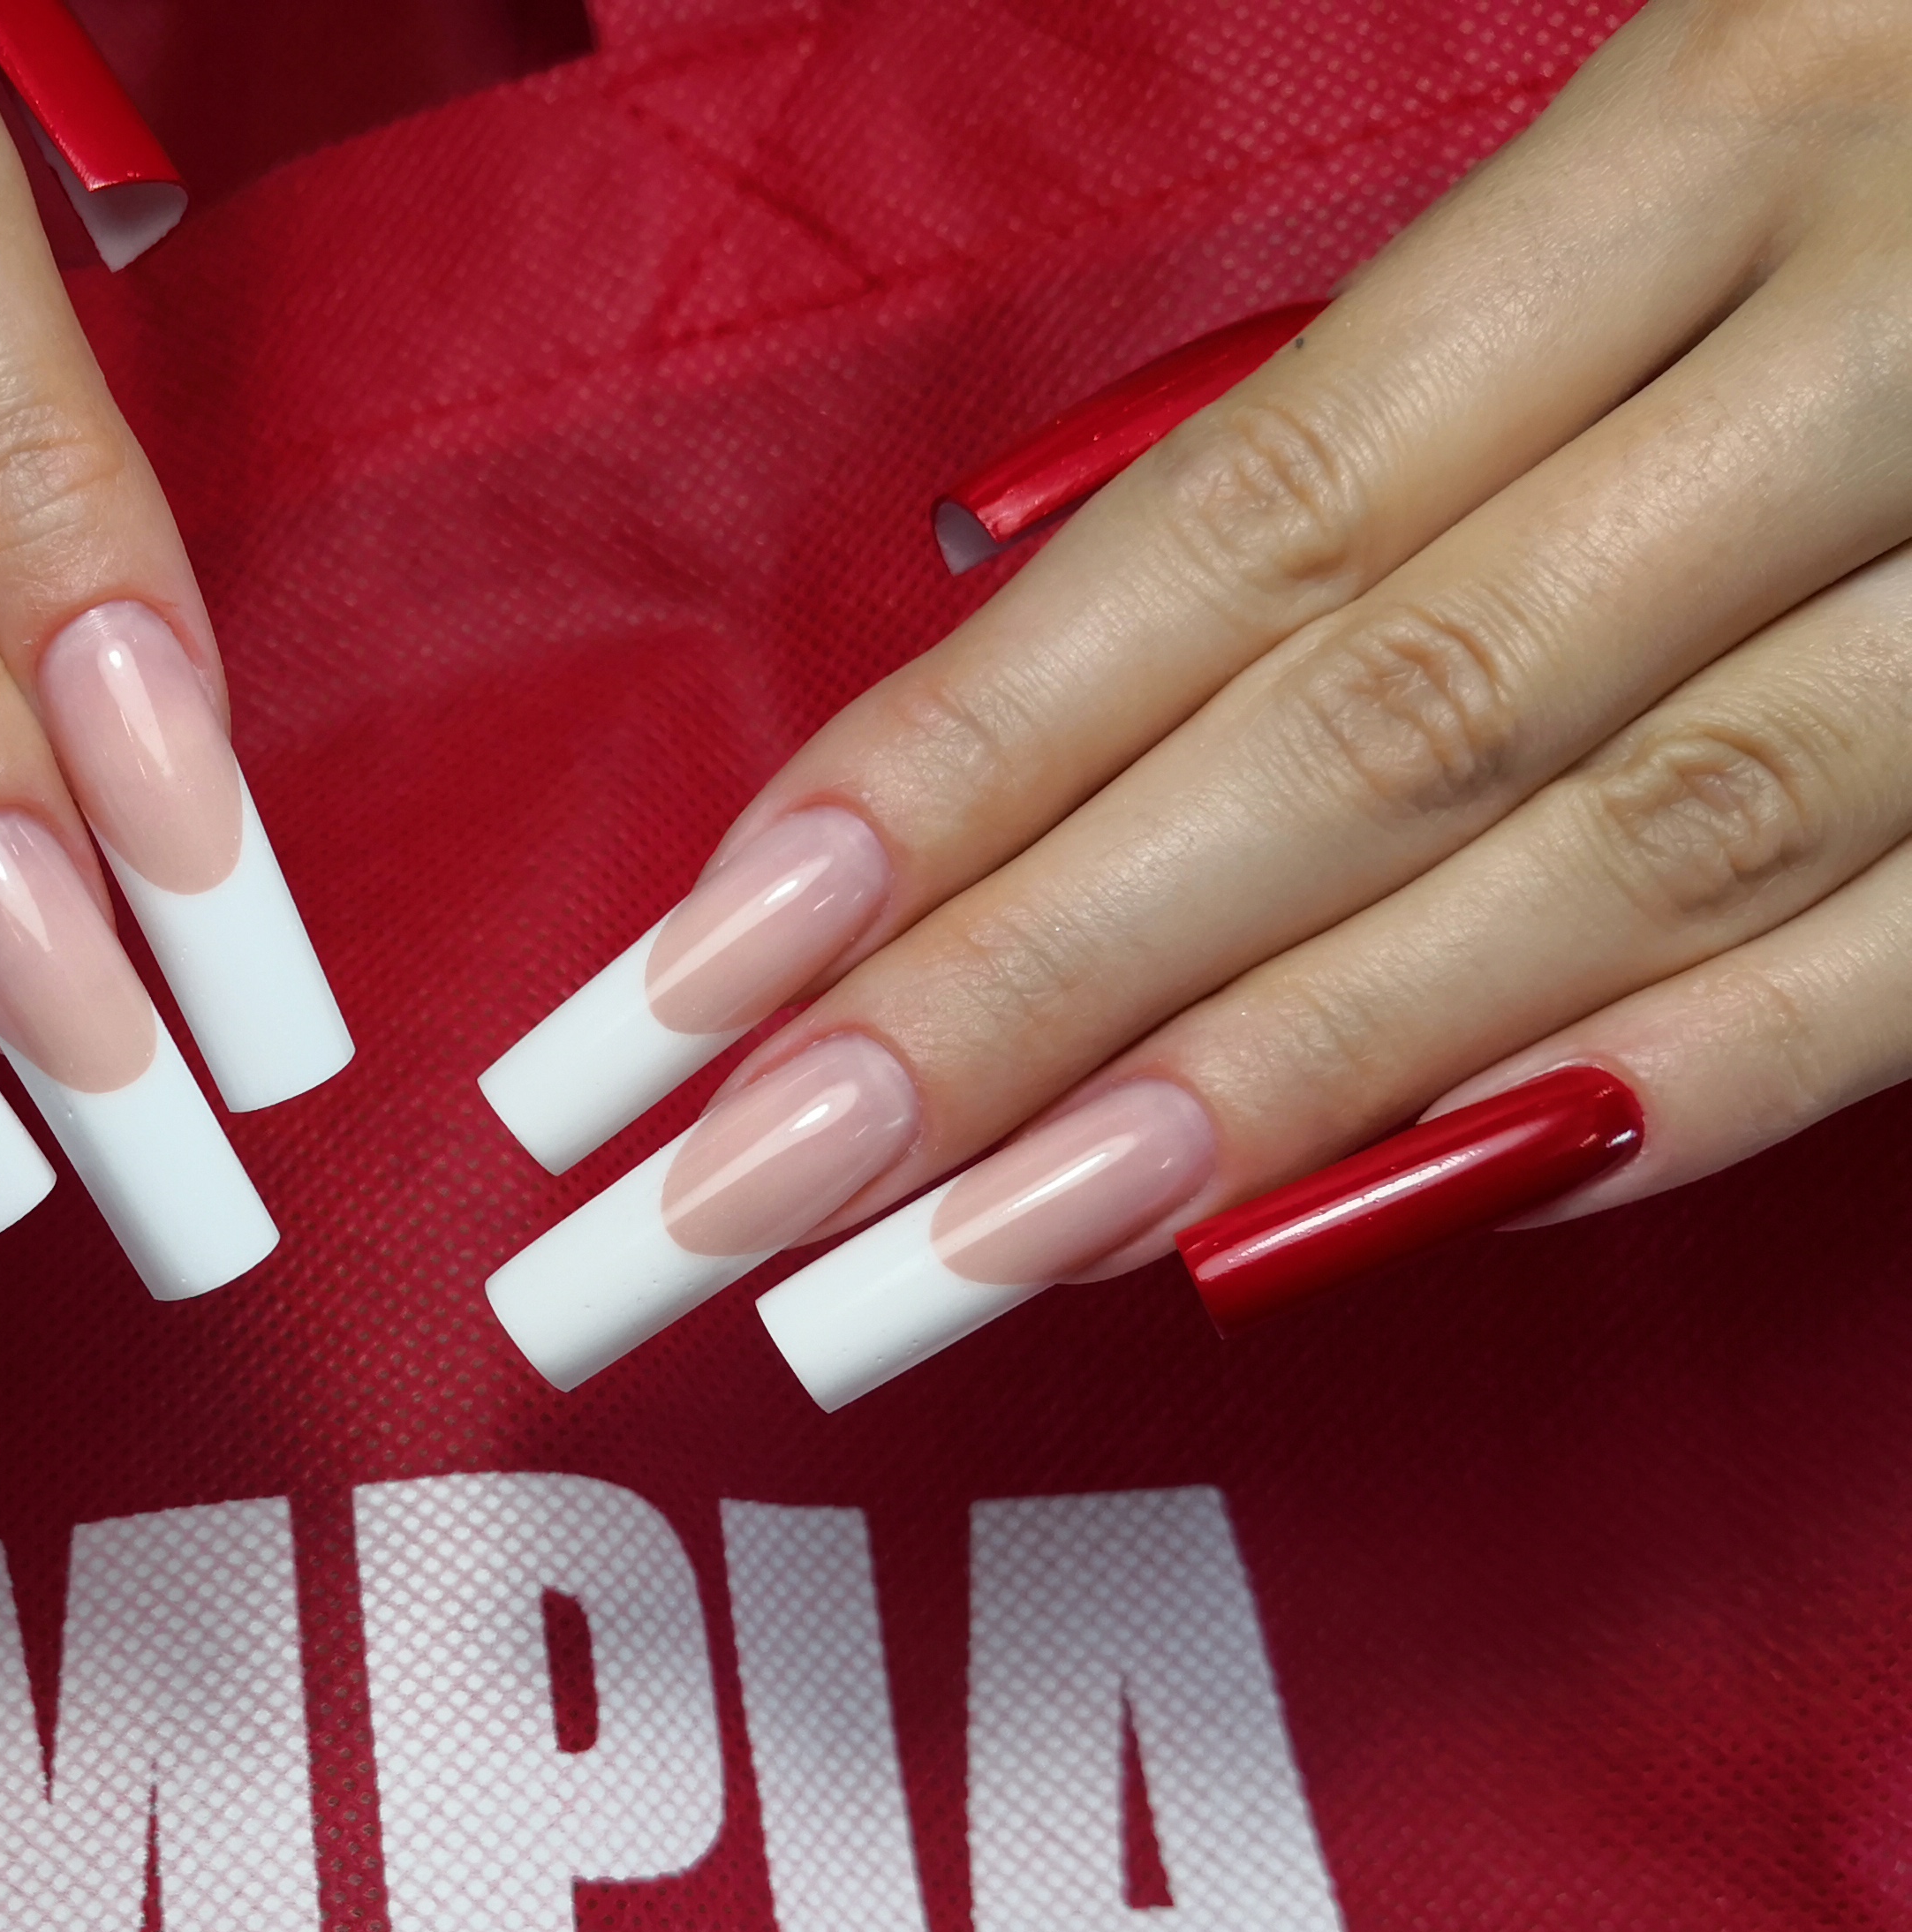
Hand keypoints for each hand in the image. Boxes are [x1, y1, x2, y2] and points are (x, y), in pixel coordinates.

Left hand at [482, 0, 1911, 1397]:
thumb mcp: (1728, 107)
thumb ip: (1435, 375)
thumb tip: (1050, 635)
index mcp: (1744, 111)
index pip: (1251, 519)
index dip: (955, 764)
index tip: (695, 972)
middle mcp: (1908, 329)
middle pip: (1380, 719)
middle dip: (1024, 986)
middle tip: (727, 1200)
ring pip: (1631, 855)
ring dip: (1271, 1093)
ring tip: (967, 1262)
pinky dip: (1645, 1103)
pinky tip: (1355, 1223)